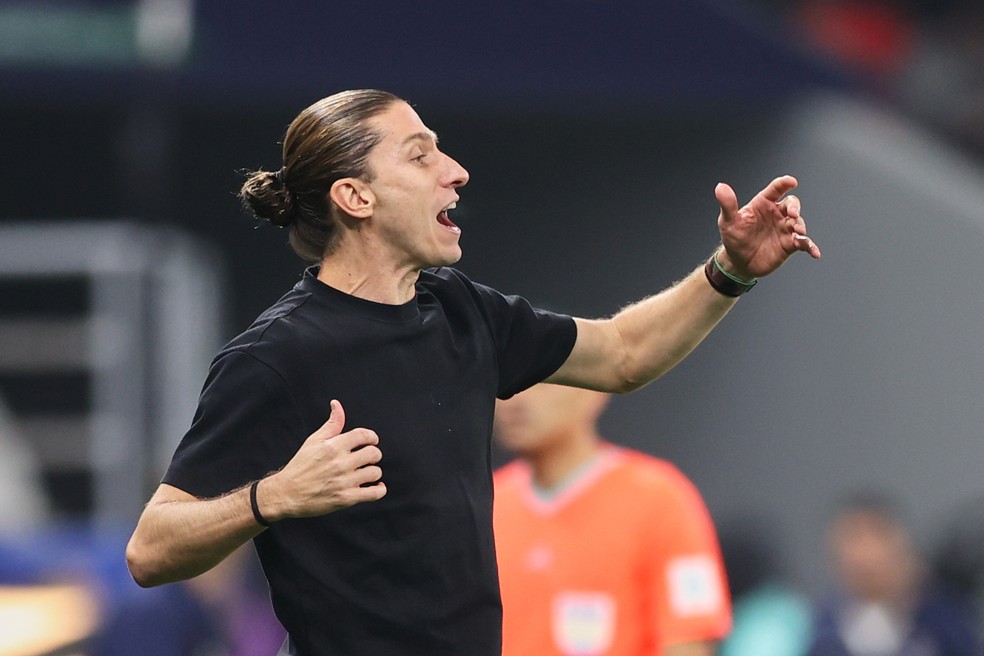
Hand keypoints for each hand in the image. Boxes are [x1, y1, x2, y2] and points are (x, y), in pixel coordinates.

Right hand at [261, 399, 385, 519]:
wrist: (287, 493)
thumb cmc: (300, 466)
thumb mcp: (313, 440)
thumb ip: (331, 424)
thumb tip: (337, 405)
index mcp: (333, 446)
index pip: (364, 435)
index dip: (372, 437)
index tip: (372, 441)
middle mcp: (340, 463)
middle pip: (373, 453)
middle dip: (374, 454)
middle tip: (368, 458)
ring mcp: (344, 481)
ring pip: (375, 472)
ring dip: (374, 472)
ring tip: (367, 473)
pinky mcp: (346, 498)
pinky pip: (374, 493)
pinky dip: (379, 489)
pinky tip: (376, 486)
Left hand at [714, 175, 820, 278]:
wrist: (738, 263)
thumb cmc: (734, 238)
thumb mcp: (728, 221)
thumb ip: (727, 204)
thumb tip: (720, 187)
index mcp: (763, 204)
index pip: (776, 189)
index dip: (784, 183)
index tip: (791, 181)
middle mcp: (776, 214)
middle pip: (792, 204)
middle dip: (794, 207)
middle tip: (791, 214)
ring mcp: (784, 229)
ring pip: (798, 222)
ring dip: (800, 225)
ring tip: (798, 231)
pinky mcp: (789, 244)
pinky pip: (804, 243)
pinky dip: (810, 246)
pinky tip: (814, 252)